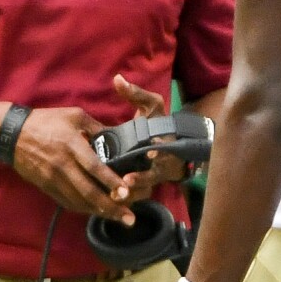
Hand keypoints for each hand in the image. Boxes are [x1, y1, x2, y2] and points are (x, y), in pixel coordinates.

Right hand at [13, 107, 134, 223]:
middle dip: (110, 206)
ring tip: (118, 218)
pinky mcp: (46, 187)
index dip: (110, 181)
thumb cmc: (46, 121)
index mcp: (71, 144)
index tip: (126, 193)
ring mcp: (53, 178)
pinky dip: (83, 209)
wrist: (12, 134)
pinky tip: (97, 212)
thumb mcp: (74, 115)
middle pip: (88, 191)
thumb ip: (95, 126)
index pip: (93, 167)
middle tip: (129, 217)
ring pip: (78, 201)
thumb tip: (115, 137)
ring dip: (99, 211)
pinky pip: (67, 202)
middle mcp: (63, 165)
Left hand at [112, 74, 186, 202]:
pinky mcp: (145, 187)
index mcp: (164, 141)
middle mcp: (162, 162)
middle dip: (142, 179)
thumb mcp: (151, 106)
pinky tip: (110, 202)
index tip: (150, 153)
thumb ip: (135, 94)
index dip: (158, 152)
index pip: (164, 147)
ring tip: (116, 197)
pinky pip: (137, 197)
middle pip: (154, 175)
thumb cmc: (158, 122)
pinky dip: (126, 200)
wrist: (171, 143)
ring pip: (145, 190)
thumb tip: (117, 79)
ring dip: (132, 194)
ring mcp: (154, 177)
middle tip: (127, 181)